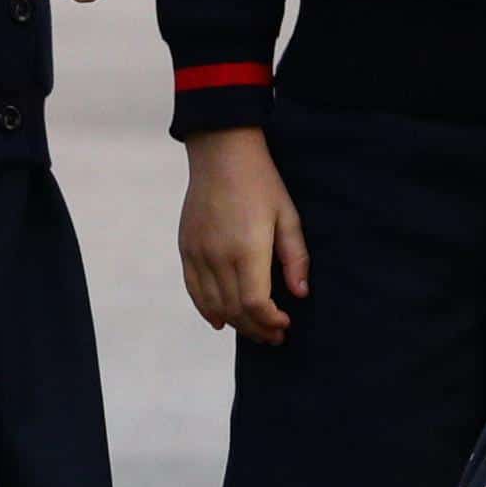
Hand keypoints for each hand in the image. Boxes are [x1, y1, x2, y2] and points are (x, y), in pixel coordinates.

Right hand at [179, 127, 309, 345]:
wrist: (221, 151)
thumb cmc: (260, 182)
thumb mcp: (287, 215)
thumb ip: (295, 257)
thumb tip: (300, 294)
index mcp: (247, 249)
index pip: (256, 305)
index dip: (271, 322)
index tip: (286, 323)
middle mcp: (218, 255)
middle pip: (235, 311)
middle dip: (257, 329)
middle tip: (275, 335)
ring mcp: (198, 252)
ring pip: (213, 304)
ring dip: (234, 323)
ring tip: (253, 328)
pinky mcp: (185, 246)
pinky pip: (193, 288)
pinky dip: (206, 309)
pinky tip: (220, 320)